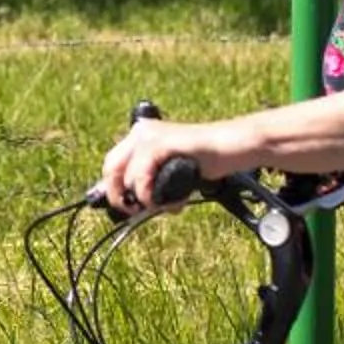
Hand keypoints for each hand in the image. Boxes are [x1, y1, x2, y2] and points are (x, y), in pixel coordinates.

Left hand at [99, 113, 244, 211]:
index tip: (125, 209)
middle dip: (120, 197)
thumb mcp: (168, 173)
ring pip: (127, 178)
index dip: (113, 190)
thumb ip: (147, 182)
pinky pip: (141, 176)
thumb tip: (123, 203)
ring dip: (146, 200)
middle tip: (137, 212)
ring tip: (169, 204)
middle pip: (111, 170)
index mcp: (140, 136)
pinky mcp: (162, 143)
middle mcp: (140, 131)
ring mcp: (150, 135)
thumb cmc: (204, 162)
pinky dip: (151, 194)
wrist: (233, 147)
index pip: (111, 165)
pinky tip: (173, 201)